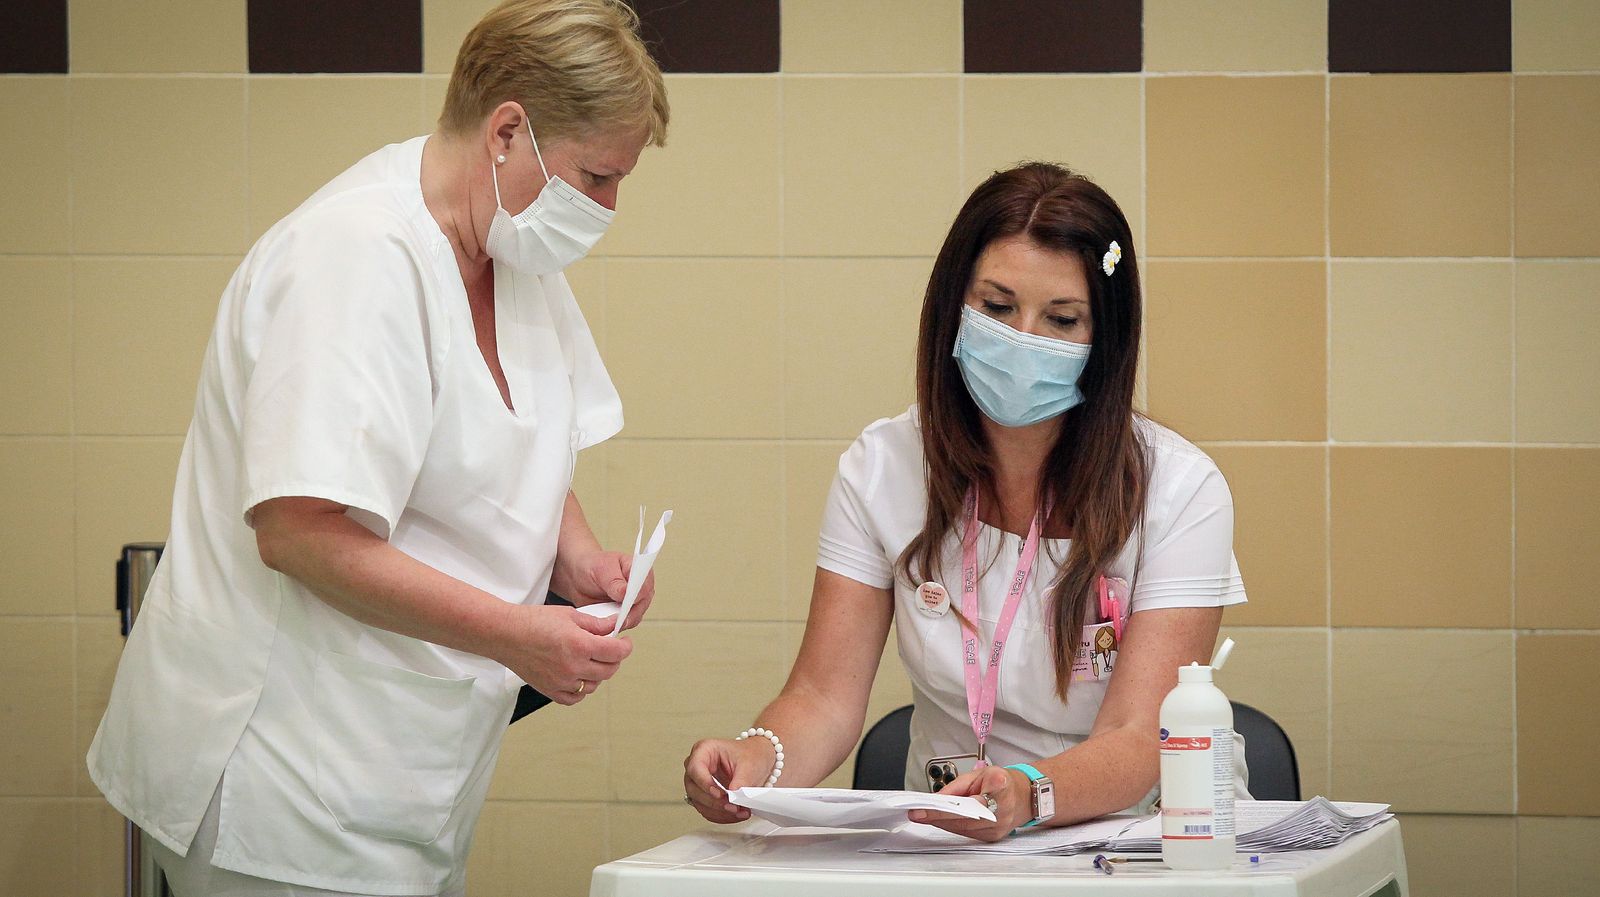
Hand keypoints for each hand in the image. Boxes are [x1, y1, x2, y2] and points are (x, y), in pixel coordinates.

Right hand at [497, 603, 632, 704]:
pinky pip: (575, 697)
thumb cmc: (532, 621)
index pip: (616, 653)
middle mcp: (573, 666)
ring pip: (594, 685)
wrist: (505, 634)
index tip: (624, 643)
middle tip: (609, 650)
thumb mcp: (570, 615)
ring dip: (598, 674)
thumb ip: (596, 624)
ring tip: (591, 661)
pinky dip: (581, 689)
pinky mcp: (550, 690)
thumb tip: (614, 626)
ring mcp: (561, 681)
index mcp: (580, 645)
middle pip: (609, 671)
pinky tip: (579, 677)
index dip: (626, 647)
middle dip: (614, 659)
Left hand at [562, 549, 654, 631]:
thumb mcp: (601, 569)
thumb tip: (626, 593)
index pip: (645, 585)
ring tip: (606, 623)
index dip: (638, 595)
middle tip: (615, 619)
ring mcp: (634, 604)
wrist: (579, 577)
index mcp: (639, 571)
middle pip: (642, 605)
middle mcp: (640, 588)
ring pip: (634, 618)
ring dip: (620, 622)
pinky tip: (603, 625)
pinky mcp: (625, 615)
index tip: (627, 601)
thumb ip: (614, 582)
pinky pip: (622, 625)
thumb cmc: (592, 566)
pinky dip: (613, 626)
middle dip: (628, 613)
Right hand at [682, 737, 776, 823]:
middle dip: (714, 801)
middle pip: (694, 788)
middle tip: (732, 806)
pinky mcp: (704, 797)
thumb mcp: (749, 764)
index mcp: (704, 750)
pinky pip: (707, 811)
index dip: (705, 784)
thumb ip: (741, 780)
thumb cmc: (751, 754)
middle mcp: (697, 766)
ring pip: (699, 803)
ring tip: (738, 811)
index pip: (695, 768)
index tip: (720, 795)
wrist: (759, 760)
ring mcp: (699, 783)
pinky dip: (721, 816)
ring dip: (719, 812)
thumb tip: (734, 795)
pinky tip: (735, 814)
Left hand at [907, 765, 1031, 841]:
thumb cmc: (1003, 781)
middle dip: (937, 816)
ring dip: (941, 822)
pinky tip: (940, 820)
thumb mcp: (978, 773)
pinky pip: (968, 834)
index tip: (928, 805)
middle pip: (964, 818)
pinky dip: (952, 826)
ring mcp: (998, 827)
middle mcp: (1001, 810)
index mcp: (1000, 786)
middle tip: (917, 813)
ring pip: (963, 828)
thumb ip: (956, 787)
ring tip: (923, 815)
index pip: (970, 799)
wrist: (1025, 796)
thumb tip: (935, 799)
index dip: (947, 806)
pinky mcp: (993, 837)